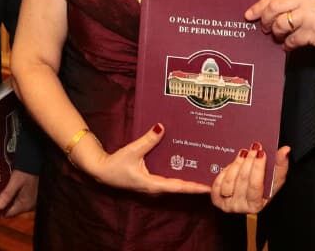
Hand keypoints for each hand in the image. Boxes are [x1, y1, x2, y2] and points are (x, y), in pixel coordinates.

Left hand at [0, 169, 37, 216]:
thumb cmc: (24, 172)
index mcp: (26, 204)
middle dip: (3, 204)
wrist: (32, 163)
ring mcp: (28, 202)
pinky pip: (15, 201)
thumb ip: (7, 194)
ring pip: (12, 205)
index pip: (9, 214)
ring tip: (0, 193)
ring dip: (6, 200)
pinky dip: (10, 197)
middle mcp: (28, 206)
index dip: (0, 210)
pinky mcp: (27, 197)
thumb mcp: (15, 182)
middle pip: (10, 210)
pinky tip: (6, 191)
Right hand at [73, 123, 210, 194]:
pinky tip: (185, 162)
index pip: (179, 187)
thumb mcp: (132, 151)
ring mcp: (154, 185)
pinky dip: (178, 172)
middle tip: (213, 174)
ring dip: (188, 177)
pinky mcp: (150, 179)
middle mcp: (156, 187)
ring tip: (204, 168)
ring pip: (175, 182)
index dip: (195, 186)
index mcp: (153, 184)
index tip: (209, 186)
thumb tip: (161, 127)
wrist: (101, 171)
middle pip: (181, 186)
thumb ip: (147, 140)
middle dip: (196, 181)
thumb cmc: (115, 165)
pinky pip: (169, 177)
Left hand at [211, 143, 289, 212]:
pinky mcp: (216, 199)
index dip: (258, 167)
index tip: (261, 152)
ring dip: (236, 164)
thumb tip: (285, 150)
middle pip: (242, 180)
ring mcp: (226, 204)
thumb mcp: (275, 180)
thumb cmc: (263, 190)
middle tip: (253, 148)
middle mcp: (240, 207)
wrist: (247, 200)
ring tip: (242, 154)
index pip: (255, 185)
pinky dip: (223, 172)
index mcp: (256, 205)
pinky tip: (231, 164)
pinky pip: (217, 184)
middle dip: (248, 161)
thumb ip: (281, 165)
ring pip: (229, 181)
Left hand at [245, 0, 314, 52]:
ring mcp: (312, 14)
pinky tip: (290, 45)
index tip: (250, 14)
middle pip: (274, 8)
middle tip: (265, 28)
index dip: (260, 5)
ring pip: (281, 24)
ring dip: (277, 34)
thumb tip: (270, 9)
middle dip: (265, 20)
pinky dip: (288, 45)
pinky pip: (292, 39)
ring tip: (280, 37)